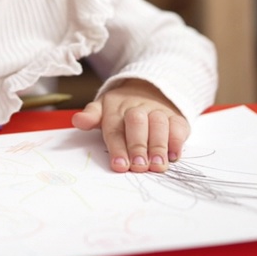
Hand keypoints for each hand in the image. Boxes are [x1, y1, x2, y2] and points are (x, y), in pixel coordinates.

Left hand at [70, 79, 188, 172]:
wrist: (147, 89)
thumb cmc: (121, 109)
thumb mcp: (103, 109)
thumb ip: (91, 116)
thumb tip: (78, 120)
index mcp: (115, 107)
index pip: (115, 128)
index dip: (117, 148)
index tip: (120, 166)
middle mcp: (137, 107)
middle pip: (137, 123)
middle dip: (138, 146)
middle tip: (139, 166)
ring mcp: (157, 110)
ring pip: (159, 123)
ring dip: (158, 146)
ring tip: (157, 166)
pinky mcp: (175, 116)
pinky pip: (178, 125)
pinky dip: (177, 140)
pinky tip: (173, 155)